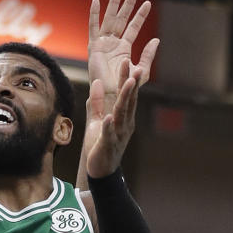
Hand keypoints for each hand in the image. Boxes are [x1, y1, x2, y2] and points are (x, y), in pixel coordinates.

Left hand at [84, 63, 141, 179]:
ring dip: (125, 97)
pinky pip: (109, 134)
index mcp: (123, 117)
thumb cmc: (100, 145)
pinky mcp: (108, 145)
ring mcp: (118, 134)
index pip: (126, 95)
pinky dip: (108, 125)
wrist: (101, 171)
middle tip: (135, 66)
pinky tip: (109, 117)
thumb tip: (98, 81)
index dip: (127, 79)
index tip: (127, 61)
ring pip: (122, 113)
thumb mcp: (97, 119)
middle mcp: (124, 124)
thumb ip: (97, 101)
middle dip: (131, 84)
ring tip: (128, 83)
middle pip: (128, 100)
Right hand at [87, 0, 158, 115]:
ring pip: (109, 19)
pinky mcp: (94, 47)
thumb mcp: (142, 71)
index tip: (148, 3)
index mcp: (124, 48)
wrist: (112, 95)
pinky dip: (94, 14)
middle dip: (127, 5)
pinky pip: (93, 27)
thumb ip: (148, 55)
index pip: (134, 27)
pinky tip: (96, 1)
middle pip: (121, 19)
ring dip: (113, 4)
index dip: (140, 15)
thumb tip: (156, 40)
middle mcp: (113, 43)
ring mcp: (103, 43)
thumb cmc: (126, 87)